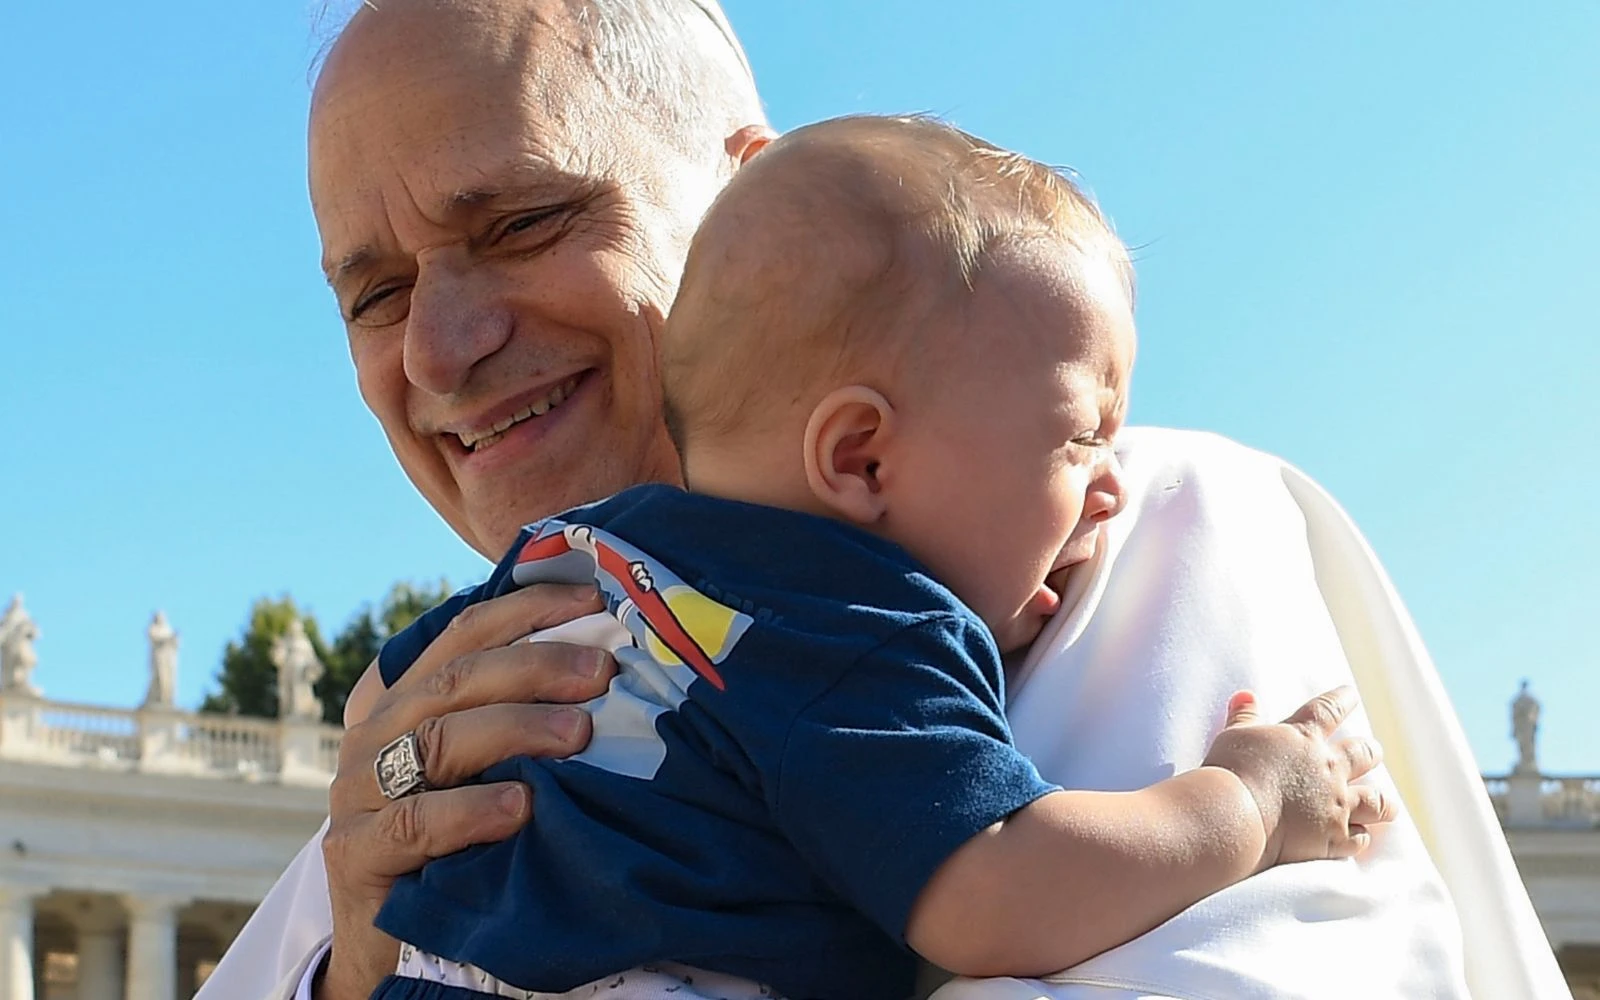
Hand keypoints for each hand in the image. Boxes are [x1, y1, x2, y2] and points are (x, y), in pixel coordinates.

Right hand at [315, 583, 615, 999]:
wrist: (393, 947)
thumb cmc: (457, 845)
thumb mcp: (485, 772)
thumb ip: (517, 719)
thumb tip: (604, 664)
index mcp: (406, 702)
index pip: (464, 635)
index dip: (526, 610)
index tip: (593, 600)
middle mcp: (375, 736)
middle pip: (455, 680)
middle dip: (535, 667)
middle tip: (602, 672)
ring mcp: (358, 794)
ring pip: (438, 740)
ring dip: (515, 729)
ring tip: (579, 733)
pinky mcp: (357, 854)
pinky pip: (417, 821)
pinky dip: (472, 810)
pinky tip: (522, 807)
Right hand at [1201, 685, 1395, 871]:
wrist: (1236, 816)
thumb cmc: (1231, 771)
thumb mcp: (1234, 737)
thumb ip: (1244, 716)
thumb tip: (1245, 695)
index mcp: (1304, 738)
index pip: (1329, 710)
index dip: (1342, 700)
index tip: (1350, 694)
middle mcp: (1329, 769)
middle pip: (1363, 754)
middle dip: (1370, 751)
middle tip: (1374, 751)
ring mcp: (1336, 806)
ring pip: (1375, 801)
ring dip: (1382, 802)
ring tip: (1388, 804)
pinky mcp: (1333, 839)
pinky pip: (1359, 839)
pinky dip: (1360, 837)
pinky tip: (1360, 837)